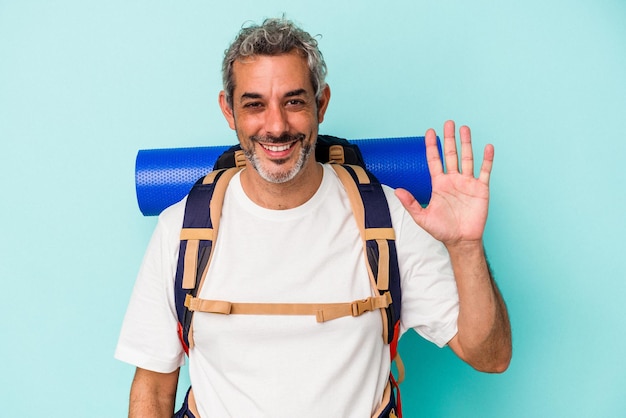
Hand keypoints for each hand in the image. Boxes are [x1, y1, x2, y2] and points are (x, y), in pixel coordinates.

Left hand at [395, 120, 493, 246]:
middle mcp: (453, 180)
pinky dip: (487, 159)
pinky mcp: (480, 189)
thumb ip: (411, 203)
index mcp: (439, 184)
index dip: (432, 146)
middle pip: (450, 154)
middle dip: (449, 139)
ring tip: (465, 128)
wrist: (461, 241)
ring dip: (466, 143)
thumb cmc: (442, 230)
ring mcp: (467, 183)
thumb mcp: (422, 217)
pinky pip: (484, 171)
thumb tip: (398, 191)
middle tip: (448, 123)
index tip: (430, 132)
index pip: (434, 160)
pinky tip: (487, 147)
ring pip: (467, 158)